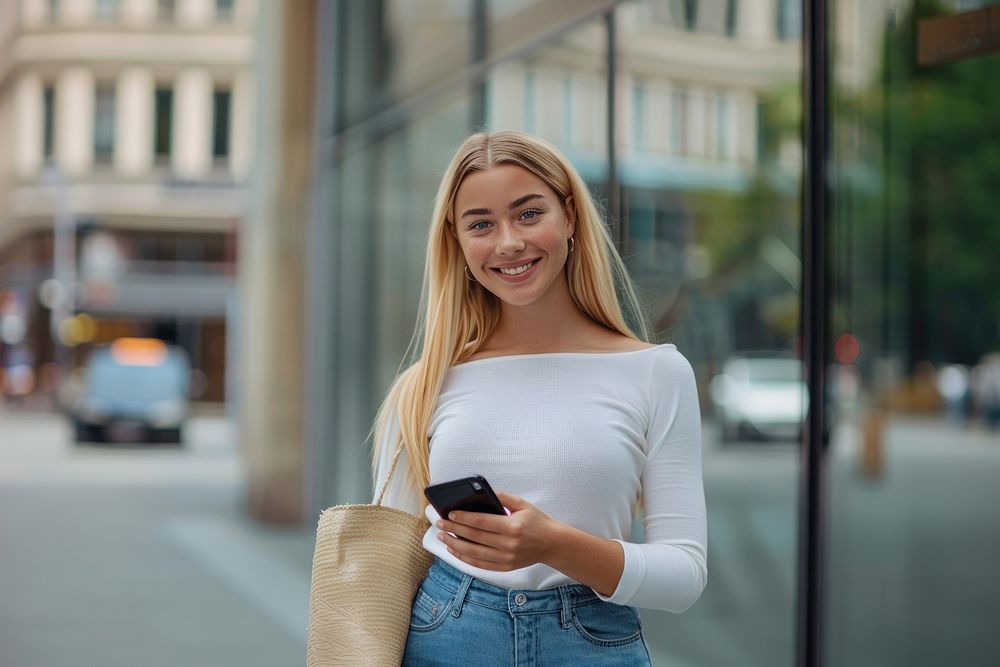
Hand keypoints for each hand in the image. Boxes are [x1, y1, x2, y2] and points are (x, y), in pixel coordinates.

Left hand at [435, 491, 562, 571]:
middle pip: (475, 537)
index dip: (463, 518)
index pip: (482, 522)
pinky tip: (455, 550)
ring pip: (474, 553)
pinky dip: (465, 558)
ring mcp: (506, 558)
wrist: (552, 544)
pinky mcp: (505, 567)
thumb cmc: (536, 521)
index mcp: (513, 526)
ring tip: (442, 537)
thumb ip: (502, 497)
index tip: (449, 513)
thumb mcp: (523, 504)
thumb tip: (479, 493)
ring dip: (455, 545)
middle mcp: (508, 544)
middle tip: (439, 523)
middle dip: (454, 529)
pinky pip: (480, 564)